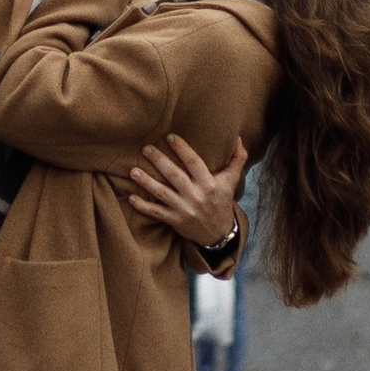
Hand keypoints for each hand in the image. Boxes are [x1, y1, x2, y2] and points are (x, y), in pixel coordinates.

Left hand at [128, 130, 247, 250]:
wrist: (219, 234)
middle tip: (146, 148)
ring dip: (146, 182)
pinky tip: (131, 197)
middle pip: (174, 175)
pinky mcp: (175, 221)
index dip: (182, 149)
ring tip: (132, 171)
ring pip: (162, 193)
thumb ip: (237, 158)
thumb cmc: (223, 201)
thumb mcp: (232, 180)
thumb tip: (238, 136)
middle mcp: (196, 196)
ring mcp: (184, 209)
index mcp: (209, 184)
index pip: (194, 162)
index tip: (169, 137)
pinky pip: (156, 212)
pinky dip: (143, 206)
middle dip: (159, 161)